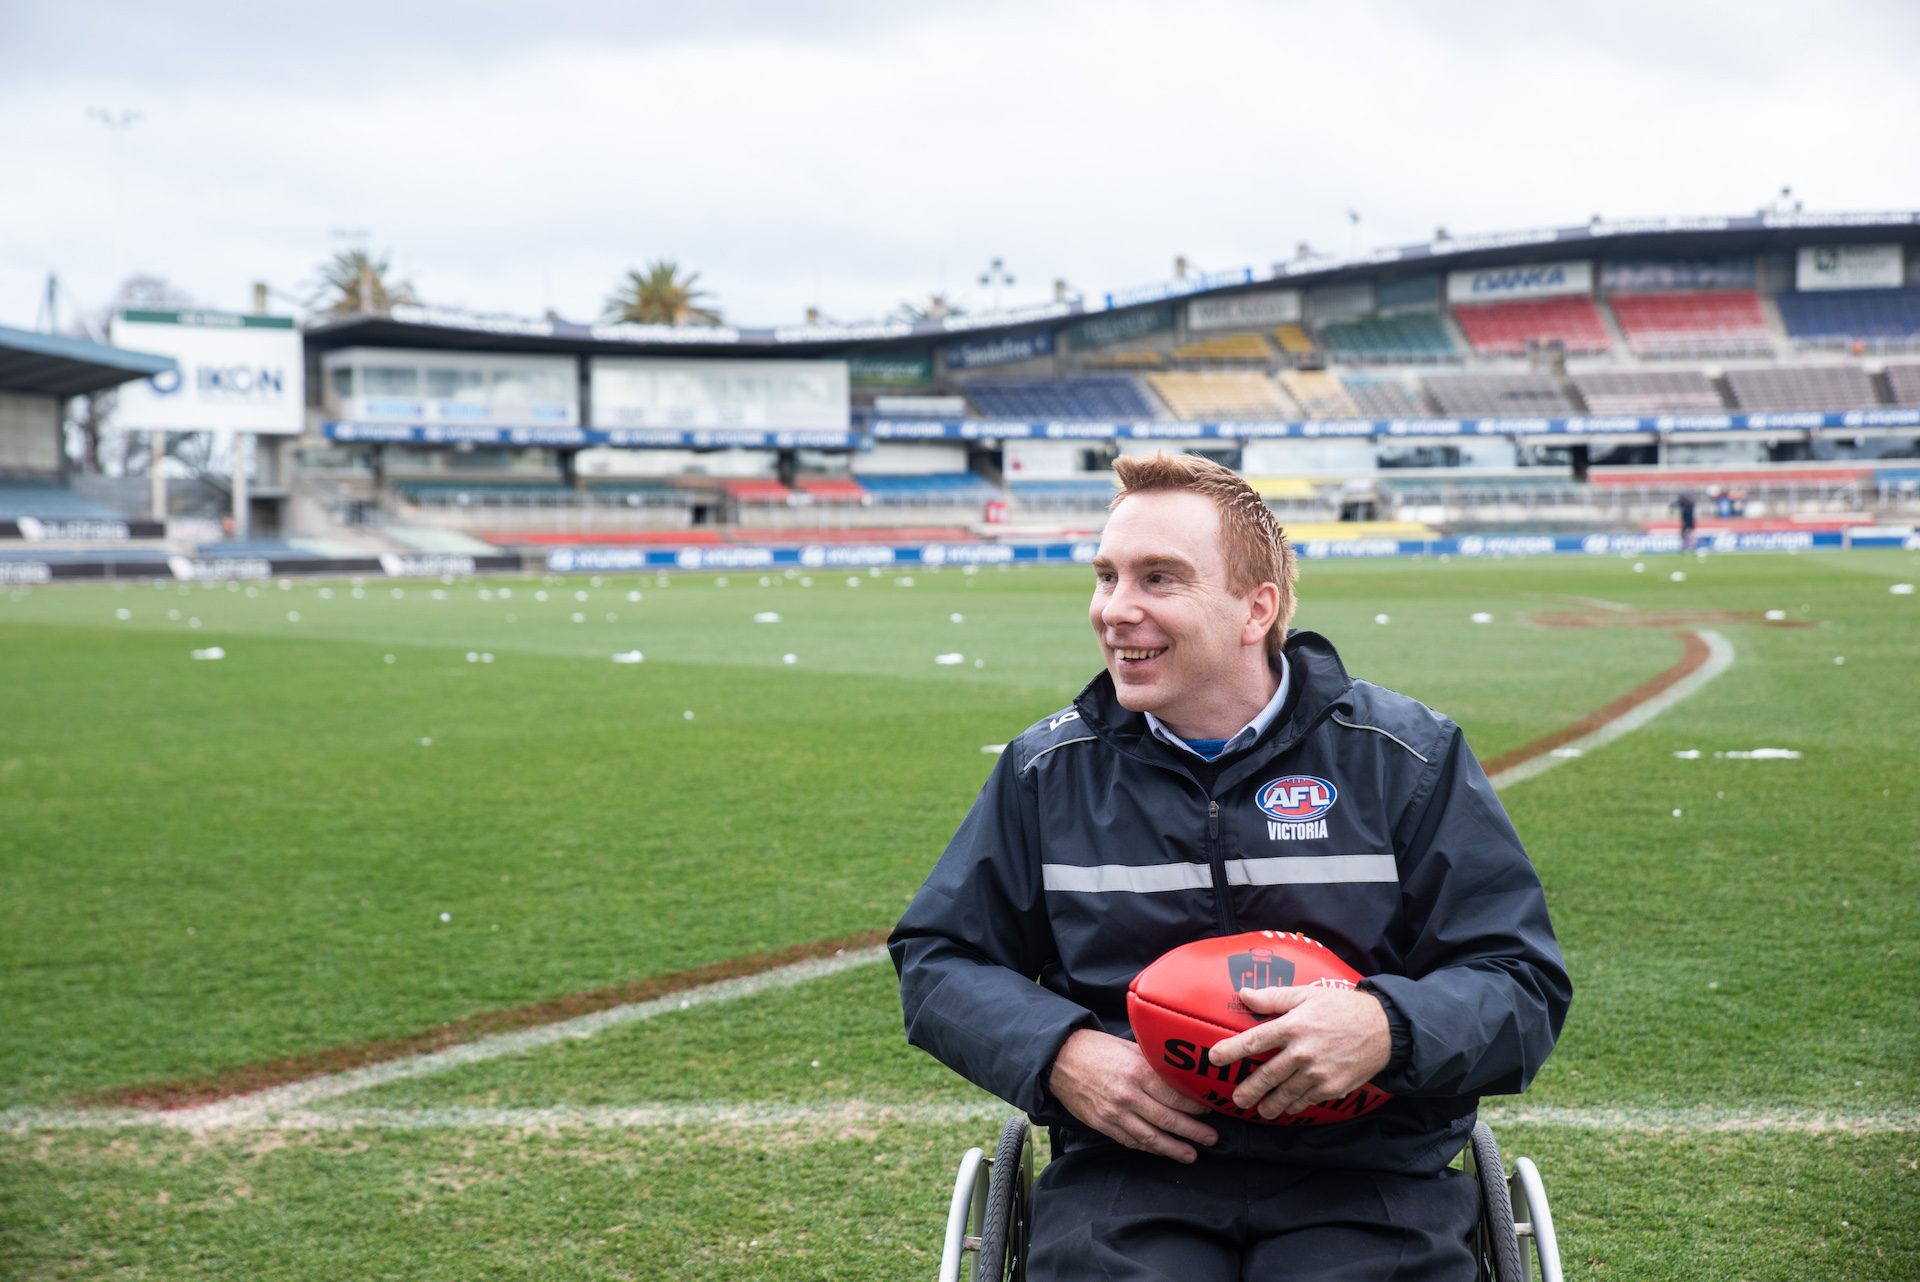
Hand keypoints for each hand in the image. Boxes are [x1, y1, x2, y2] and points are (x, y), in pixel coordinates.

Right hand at [1047, 1028, 1218, 1162]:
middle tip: (1212, 1138)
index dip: (1196, 1108)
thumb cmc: (1096, 1049)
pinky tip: (1162, 1150)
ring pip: (1151, 1138)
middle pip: (1169, 1120)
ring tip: (1192, 1154)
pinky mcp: (1103, 1125)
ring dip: (1175, 1148)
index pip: (1175, 1096)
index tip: (1210, 1111)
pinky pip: (1131, 1142)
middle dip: (1194, 1132)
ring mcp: (1115, 1113)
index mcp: (1138, 1072)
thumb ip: (1153, 1063)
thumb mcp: (1129, 1047)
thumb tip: (1180, 1074)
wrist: (1059, 1059)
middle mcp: (1129, 1095)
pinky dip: (1149, 1148)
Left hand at [1207, 986, 1390, 1119]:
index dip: (1231, 1050)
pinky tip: (1288, 1107)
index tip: (1214, 1057)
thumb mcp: (1307, 994)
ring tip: (1260, 1110)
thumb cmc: (1342, 1007)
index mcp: (1293, 1026)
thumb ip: (1273, 997)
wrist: (1384, 1029)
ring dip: (1270, 1104)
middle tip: (1237, 1099)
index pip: (1254, 1041)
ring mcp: (1318, 1073)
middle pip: (1267, 1075)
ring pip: (1286, 1093)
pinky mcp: (1332, 1087)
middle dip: (1249, 1089)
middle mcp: (1302, 1052)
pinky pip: (1307, 1100)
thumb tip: (1244, 995)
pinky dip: (1295, 1104)